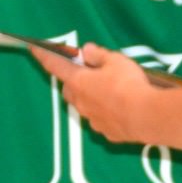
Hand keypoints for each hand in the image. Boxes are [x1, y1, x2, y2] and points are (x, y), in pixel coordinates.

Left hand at [39, 41, 158, 145]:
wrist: (147, 117)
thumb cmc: (129, 86)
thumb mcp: (116, 61)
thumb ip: (99, 55)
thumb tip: (87, 51)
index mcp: (79, 81)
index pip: (55, 66)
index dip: (44, 56)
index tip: (34, 50)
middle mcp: (81, 102)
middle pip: (69, 89)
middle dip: (74, 80)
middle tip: (89, 73)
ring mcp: (93, 120)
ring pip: (85, 106)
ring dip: (91, 98)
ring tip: (111, 90)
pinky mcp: (107, 132)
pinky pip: (101, 120)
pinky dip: (106, 113)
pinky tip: (121, 108)